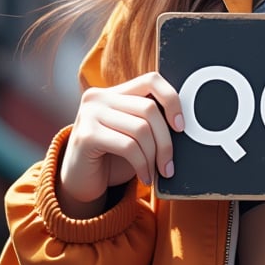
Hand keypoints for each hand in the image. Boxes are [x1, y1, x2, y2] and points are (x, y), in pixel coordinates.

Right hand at [58, 72, 183, 217]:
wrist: (81, 183)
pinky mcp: (85, 135)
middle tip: (169, 165)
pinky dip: (143, 165)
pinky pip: (128, 147)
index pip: (151, 80)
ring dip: (154, 157)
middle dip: (166, 141)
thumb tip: (184, 124)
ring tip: (155, 173)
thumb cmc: (113, 159)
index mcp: (114, 92)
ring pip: (141, 129)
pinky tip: (145, 177)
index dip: (172, 100)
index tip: (181, 126)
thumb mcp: (134, 135)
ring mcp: (89, 114)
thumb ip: (150, 123)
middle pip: (149, 109)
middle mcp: (98, 97)